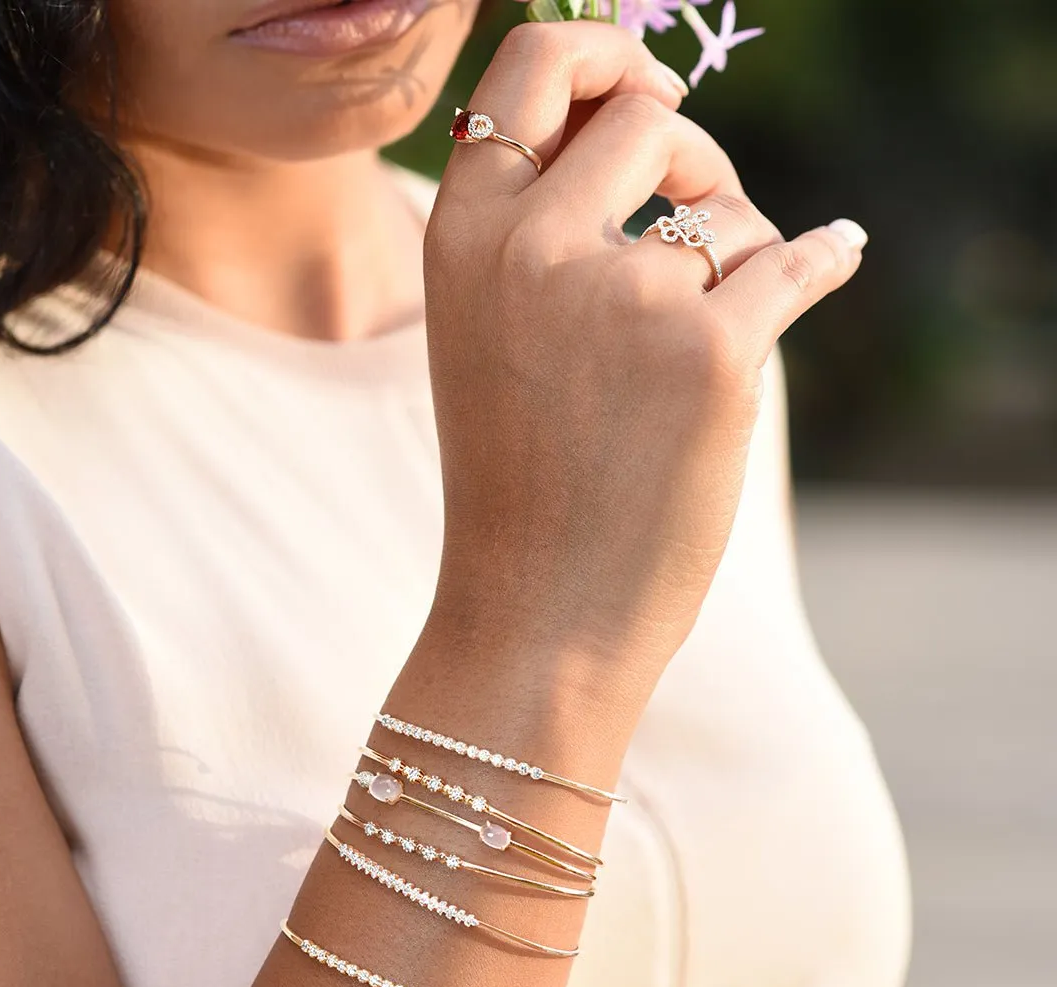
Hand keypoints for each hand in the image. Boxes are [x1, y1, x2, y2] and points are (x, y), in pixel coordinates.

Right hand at [424, 21, 864, 718]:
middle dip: (689, 155)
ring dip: (738, 260)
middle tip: (697, 211)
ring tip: (698, 351)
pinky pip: (799, 260)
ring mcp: (622, 298)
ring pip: (728, 215)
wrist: (537, 614)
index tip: (645, 93)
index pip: (529, 68)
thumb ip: (540, 232)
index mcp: (463, 240)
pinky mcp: (711, 354)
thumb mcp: (490, 338)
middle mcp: (532, 249)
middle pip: (647, 121)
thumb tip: (657, 126)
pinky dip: (825, 259)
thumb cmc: (518, 485)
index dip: (600, 55)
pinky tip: (840, 251)